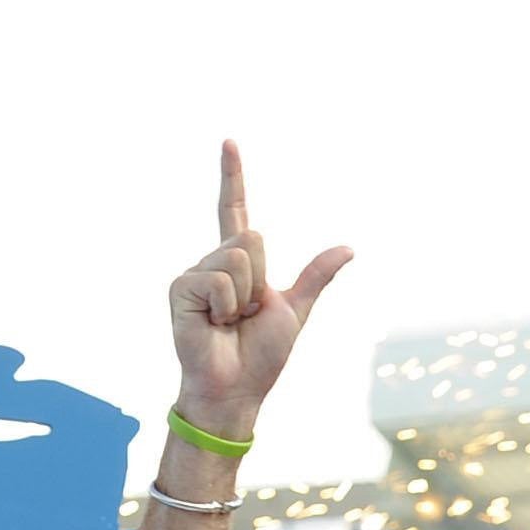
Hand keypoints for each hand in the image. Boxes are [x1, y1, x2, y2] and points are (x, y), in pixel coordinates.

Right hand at [169, 142, 352, 443]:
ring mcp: (195, 274)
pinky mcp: (181, 288)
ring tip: (231, 321)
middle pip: (253, 238)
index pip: (235, 210)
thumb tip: (348, 248)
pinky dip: (228, 307)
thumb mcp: (295, 310)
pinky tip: (216, 324)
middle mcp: (214, 262)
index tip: (230, 141)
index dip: (233, 177)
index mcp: (239, 263)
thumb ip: (316, 276)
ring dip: (246, 297)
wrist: (236, 388)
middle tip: (248, 313)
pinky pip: (220, 280)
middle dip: (262, 280)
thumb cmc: (260, 356)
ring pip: (239, 257)